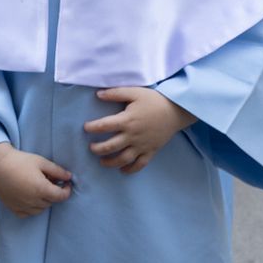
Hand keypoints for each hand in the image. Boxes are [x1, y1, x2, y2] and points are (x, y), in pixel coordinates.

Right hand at [0, 142, 71, 216]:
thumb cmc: (20, 161)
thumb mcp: (41, 162)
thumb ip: (58, 171)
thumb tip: (69, 177)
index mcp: (41, 189)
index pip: (61, 196)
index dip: (67, 190)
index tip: (66, 183)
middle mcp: (32, 201)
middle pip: (51, 202)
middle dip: (54, 193)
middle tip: (50, 180)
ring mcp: (22, 206)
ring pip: (40, 209)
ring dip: (44, 201)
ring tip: (38, 188)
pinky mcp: (12, 207)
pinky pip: (27, 214)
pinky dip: (31, 208)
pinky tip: (29, 197)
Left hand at [82, 87, 196, 173]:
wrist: (176, 111)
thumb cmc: (154, 100)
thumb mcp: (135, 92)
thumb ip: (115, 93)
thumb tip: (98, 94)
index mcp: (127, 120)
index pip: (104, 126)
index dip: (92, 127)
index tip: (85, 128)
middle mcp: (132, 135)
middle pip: (110, 146)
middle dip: (98, 149)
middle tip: (91, 147)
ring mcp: (142, 145)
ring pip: (123, 159)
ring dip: (110, 162)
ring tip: (102, 161)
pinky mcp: (150, 151)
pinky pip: (139, 164)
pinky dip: (130, 170)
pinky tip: (122, 170)